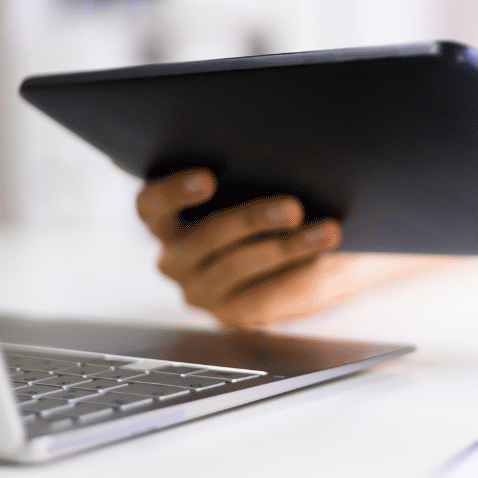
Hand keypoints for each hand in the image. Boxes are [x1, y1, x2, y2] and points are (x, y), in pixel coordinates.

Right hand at [136, 169, 354, 327]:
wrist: (300, 257)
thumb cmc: (265, 210)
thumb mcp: (252, 191)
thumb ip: (250, 180)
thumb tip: (286, 163)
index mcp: (165, 220)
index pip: (151, 204)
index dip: (173, 191)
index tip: (208, 179)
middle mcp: (174, 258)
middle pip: (205, 237)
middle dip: (252, 220)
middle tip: (294, 208)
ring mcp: (199, 290)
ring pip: (238, 266)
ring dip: (287, 248)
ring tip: (327, 232)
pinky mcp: (230, 314)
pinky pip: (262, 296)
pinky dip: (296, 274)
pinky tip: (322, 258)